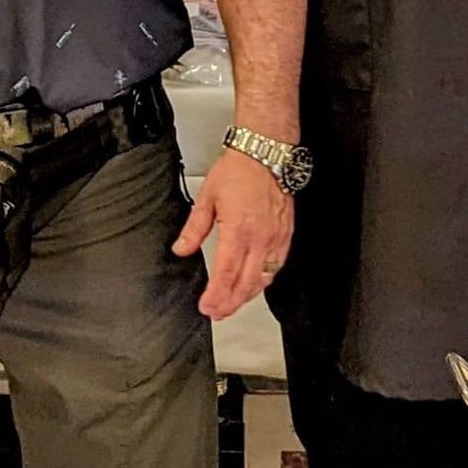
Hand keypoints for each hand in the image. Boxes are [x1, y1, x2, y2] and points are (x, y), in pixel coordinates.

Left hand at [173, 148, 293, 319]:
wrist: (265, 154)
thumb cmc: (239, 170)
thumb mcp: (207, 196)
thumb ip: (194, 228)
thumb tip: (181, 248)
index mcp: (238, 229)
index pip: (226, 273)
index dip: (216, 295)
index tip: (207, 306)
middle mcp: (260, 238)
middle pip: (245, 284)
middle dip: (230, 304)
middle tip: (217, 313)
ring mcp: (275, 239)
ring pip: (263, 280)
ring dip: (247, 296)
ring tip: (232, 304)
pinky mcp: (286, 236)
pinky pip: (277, 267)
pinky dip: (264, 281)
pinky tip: (255, 285)